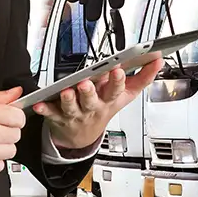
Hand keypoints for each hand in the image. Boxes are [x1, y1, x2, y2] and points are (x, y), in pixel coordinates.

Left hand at [33, 57, 163, 149]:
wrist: (83, 136)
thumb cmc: (104, 108)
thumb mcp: (126, 95)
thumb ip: (143, 77)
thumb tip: (158, 60)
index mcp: (109, 100)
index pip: (116, 90)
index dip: (117, 81)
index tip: (117, 70)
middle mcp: (92, 107)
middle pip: (92, 100)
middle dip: (90, 92)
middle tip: (86, 83)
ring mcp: (75, 113)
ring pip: (71, 107)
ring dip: (69, 100)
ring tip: (66, 91)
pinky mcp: (59, 117)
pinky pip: (51, 114)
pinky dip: (45, 110)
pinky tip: (39, 104)